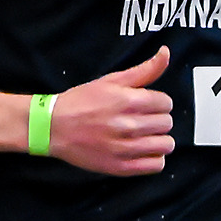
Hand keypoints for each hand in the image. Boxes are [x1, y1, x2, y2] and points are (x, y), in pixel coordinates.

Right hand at [49, 46, 174, 175]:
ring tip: (146, 137)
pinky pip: (155, 166)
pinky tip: (143, 151)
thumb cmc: (81, 102)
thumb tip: (165, 53)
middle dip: (158, 120)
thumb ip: (144, 70)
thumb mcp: (111, 80)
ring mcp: (124, 148)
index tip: (147, 106)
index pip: (166, 103)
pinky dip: (154, 159)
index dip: (158, 103)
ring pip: (166, 145)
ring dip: (159, 140)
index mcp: (128, 101)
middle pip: (167, 123)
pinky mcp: (120, 167)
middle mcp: (128, 125)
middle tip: (143, 120)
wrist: (53, 127)